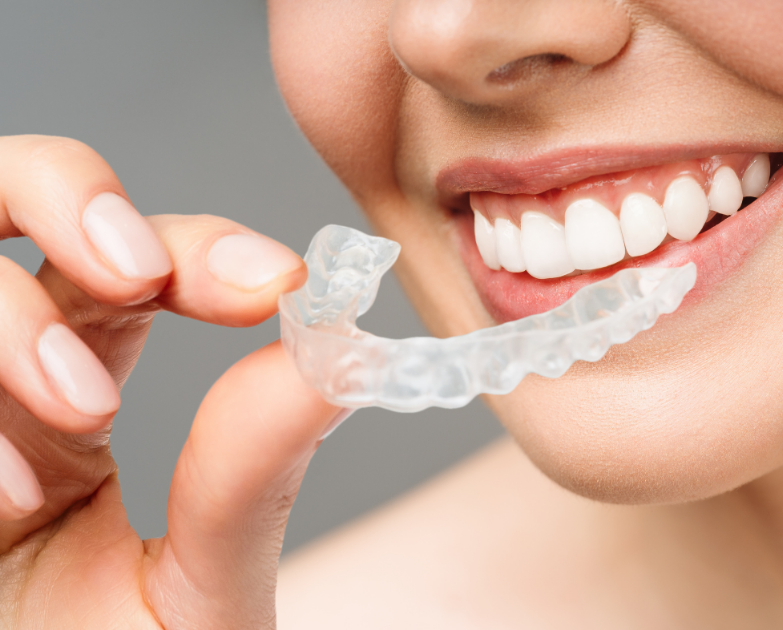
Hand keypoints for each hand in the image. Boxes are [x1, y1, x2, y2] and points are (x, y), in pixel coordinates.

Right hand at [0, 135, 342, 627]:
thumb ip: (256, 472)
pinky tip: (4, 493)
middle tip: (133, 277)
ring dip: (8, 316)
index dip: (200, 242)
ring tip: (78, 416)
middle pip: (10, 190)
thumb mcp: (202, 587)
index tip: (278, 284)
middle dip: (70, 198)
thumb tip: (343, 352)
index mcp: (81, 379)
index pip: (136, 255)